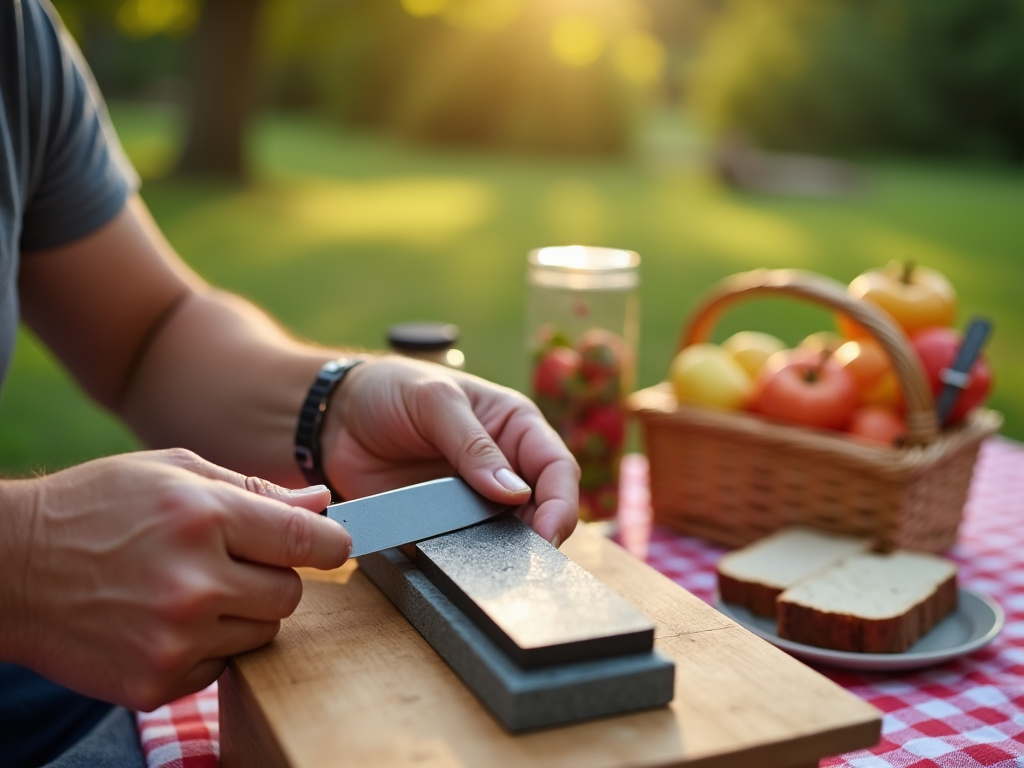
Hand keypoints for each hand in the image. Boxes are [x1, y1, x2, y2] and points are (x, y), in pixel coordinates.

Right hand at [0, 449, 348, 710]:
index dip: (331, 542)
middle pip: (290, 594)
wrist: (12, 568)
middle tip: (233, 561)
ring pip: (261, 633)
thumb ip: (254, 490)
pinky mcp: (156, 681)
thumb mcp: (172, 471)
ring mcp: (174, 639)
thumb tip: (320, 505)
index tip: (332, 544)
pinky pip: (221, 666)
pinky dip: (208, 646)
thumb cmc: (95, 507)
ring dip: (242, 612)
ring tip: (192, 588)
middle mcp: (194, 582)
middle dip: (274, 576)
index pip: (306, 540)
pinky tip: (167, 619)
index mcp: (203, 518)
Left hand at [323, 356, 578, 545]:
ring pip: (509, 535)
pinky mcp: (443, 524)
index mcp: (515, 426)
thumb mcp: (434, 401)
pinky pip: (465, 549)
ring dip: (508, 553)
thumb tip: (514, 492)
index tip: (547, 531)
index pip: (556, 466)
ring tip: (499, 571)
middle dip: (541, 535)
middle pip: (542, 508)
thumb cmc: (390, 390)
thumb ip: (472, 444)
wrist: (334, 418)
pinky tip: (463, 569)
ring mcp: (474, 498)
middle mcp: (504, 465)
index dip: (560, 501)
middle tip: (528, 562)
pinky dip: (468, 562)